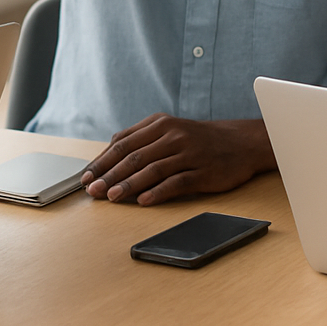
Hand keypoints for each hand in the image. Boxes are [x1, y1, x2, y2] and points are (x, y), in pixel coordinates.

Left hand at [80, 115, 275, 205]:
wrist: (241, 142)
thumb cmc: (198, 139)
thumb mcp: (169, 129)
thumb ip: (141, 139)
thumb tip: (108, 154)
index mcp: (160, 124)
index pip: (123, 143)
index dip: (102, 161)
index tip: (85, 177)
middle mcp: (172, 136)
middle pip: (134, 156)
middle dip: (109, 175)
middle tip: (92, 190)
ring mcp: (188, 153)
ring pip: (152, 170)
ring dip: (128, 185)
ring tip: (111, 197)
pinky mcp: (202, 172)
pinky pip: (176, 182)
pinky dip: (157, 192)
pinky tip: (143, 201)